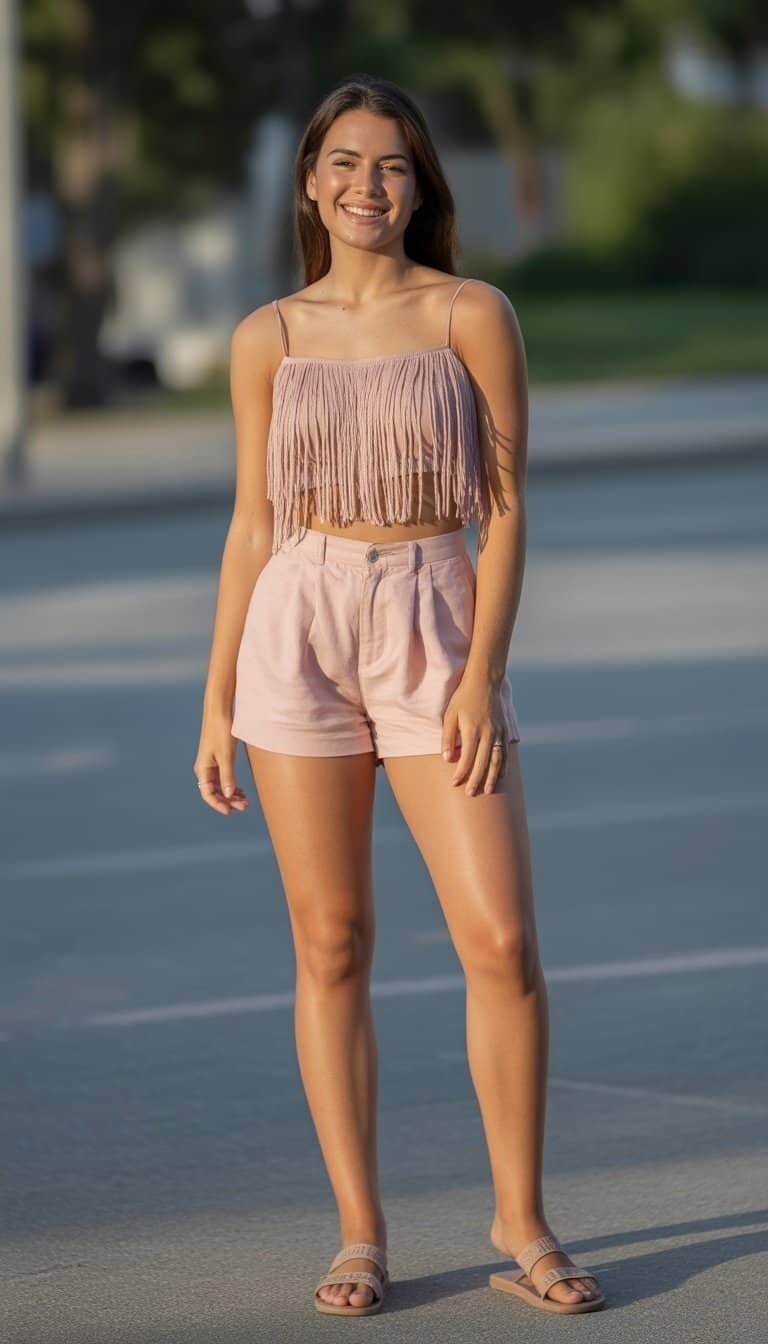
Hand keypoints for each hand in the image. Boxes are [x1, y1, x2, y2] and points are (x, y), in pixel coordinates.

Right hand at [193, 715, 248, 815]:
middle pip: (215, 792)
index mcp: (202, 769)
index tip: (230, 811)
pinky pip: (223, 777)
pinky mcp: (218, 758)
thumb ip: (227, 776)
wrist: (220, 711)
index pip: (208, 794)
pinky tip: (241, 790)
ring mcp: (211, 764)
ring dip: (231, 794)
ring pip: (220, 786)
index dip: (218, 804)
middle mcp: (204, 768)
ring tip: (245, 800)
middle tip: (244, 806)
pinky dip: (232, 785)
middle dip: (228, 801)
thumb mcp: (226, 756)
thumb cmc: (221, 731)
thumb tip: (229, 796)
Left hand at [441, 675, 508, 795]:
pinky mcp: (505, 731)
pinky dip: (503, 767)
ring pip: (497, 761)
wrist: (485, 682)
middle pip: (483, 763)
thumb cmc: (463, 698)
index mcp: (472, 729)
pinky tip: (500, 776)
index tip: (454, 783)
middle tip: (470, 794)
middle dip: (476, 780)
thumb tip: (447, 759)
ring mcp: (499, 733)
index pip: (467, 758)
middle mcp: (488, 733)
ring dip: (492, 777)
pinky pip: (505, 753)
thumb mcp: (450, 715)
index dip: (461, 772)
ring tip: (488, 791)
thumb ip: (448, 738)